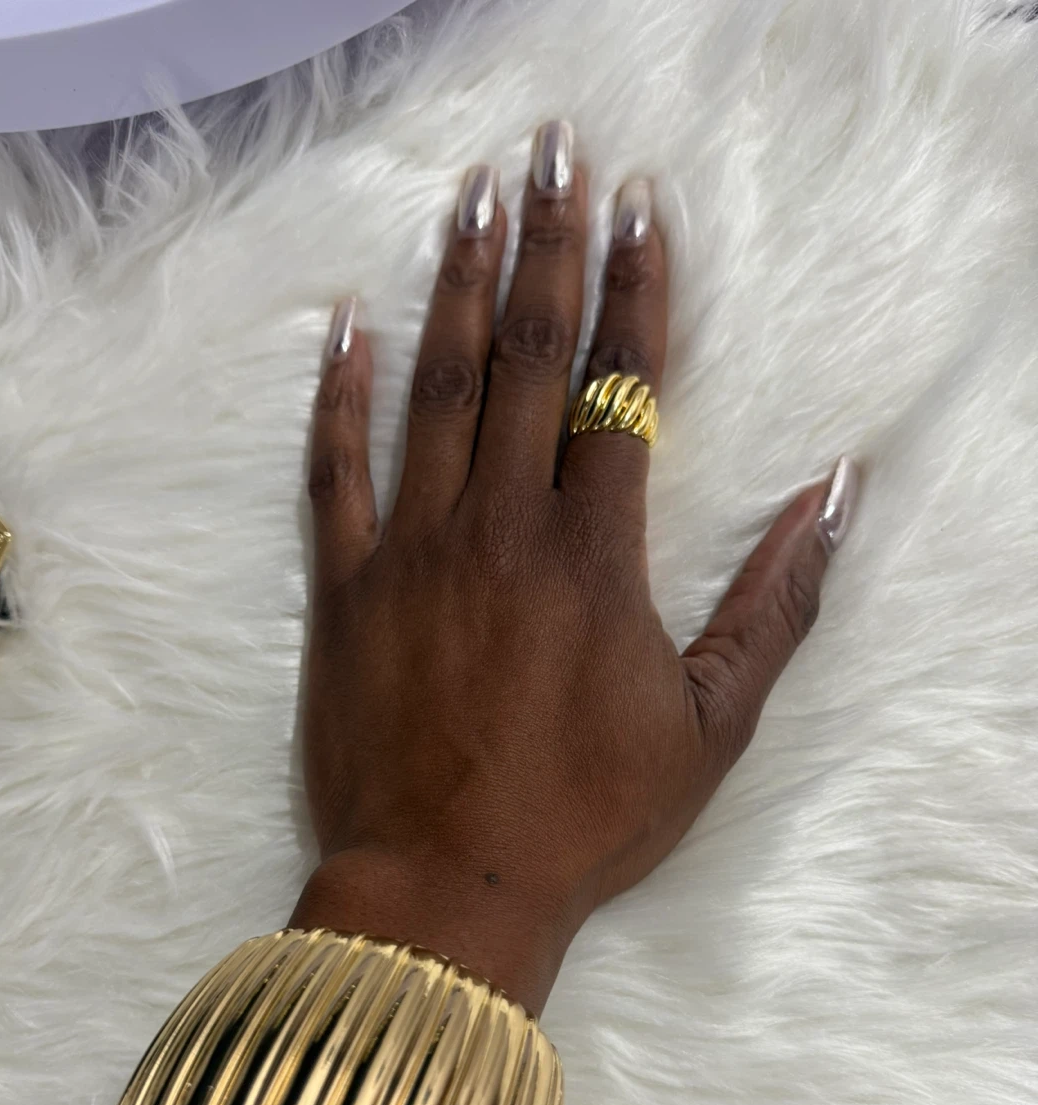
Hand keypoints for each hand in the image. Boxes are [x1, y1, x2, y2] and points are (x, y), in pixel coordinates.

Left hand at [293, 127, 856, 1010]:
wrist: (444, 888)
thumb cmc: (585, 818)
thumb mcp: (711, 725)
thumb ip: (775, 605)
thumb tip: (835, 499)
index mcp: (592, 556)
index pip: (622, 388)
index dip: (637, 289)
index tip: (642, 206)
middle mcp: (498, 528)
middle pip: (528, 359)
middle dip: (547, 246)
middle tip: (554, 153)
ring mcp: (410, 552)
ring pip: (436, 390)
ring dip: (458, 286)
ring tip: (473, 198)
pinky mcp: (341, 590)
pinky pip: (331, 470)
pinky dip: (338, 393)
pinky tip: (348, 323)